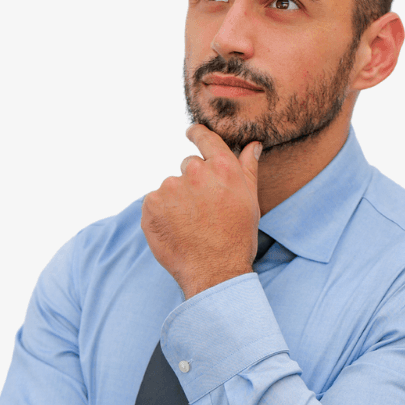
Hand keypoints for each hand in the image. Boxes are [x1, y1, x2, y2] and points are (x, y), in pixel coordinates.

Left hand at [141, 124, 261, 298]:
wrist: (214, 272)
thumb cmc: (236, 238)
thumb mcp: (249, 201)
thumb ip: (247, 168)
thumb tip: (253, 146)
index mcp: (221, 167)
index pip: (205, 139)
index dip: (196, 134)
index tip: (190, 132)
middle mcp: (194, 172)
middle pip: (188, 166)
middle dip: (193, 183)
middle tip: (203, 211)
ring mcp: (170, 188)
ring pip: (171, 187)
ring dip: (177, 200)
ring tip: (190, 226)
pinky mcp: (151, 205)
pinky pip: (155, 202)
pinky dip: (162, 214)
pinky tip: (176, 230)